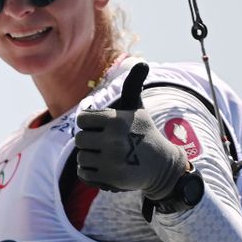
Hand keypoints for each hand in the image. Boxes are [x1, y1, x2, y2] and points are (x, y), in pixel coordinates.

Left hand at [75, 62, 187, 199]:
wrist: (162, 165)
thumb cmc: (144, 133)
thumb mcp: (137, 109)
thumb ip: (133, 86)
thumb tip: (143, 63)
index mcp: (115, 120)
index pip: (82, 120)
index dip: (88, 124)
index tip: (100, 128)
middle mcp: (113, 139)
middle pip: (80, 140)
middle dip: (90, 143)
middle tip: (105, 145)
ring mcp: (111, 160)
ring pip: (81, 158)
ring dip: (91, 159)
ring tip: (108, 157)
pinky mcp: (110, 178)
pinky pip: (84, 174)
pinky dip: (91, 173)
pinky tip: (105, 169)